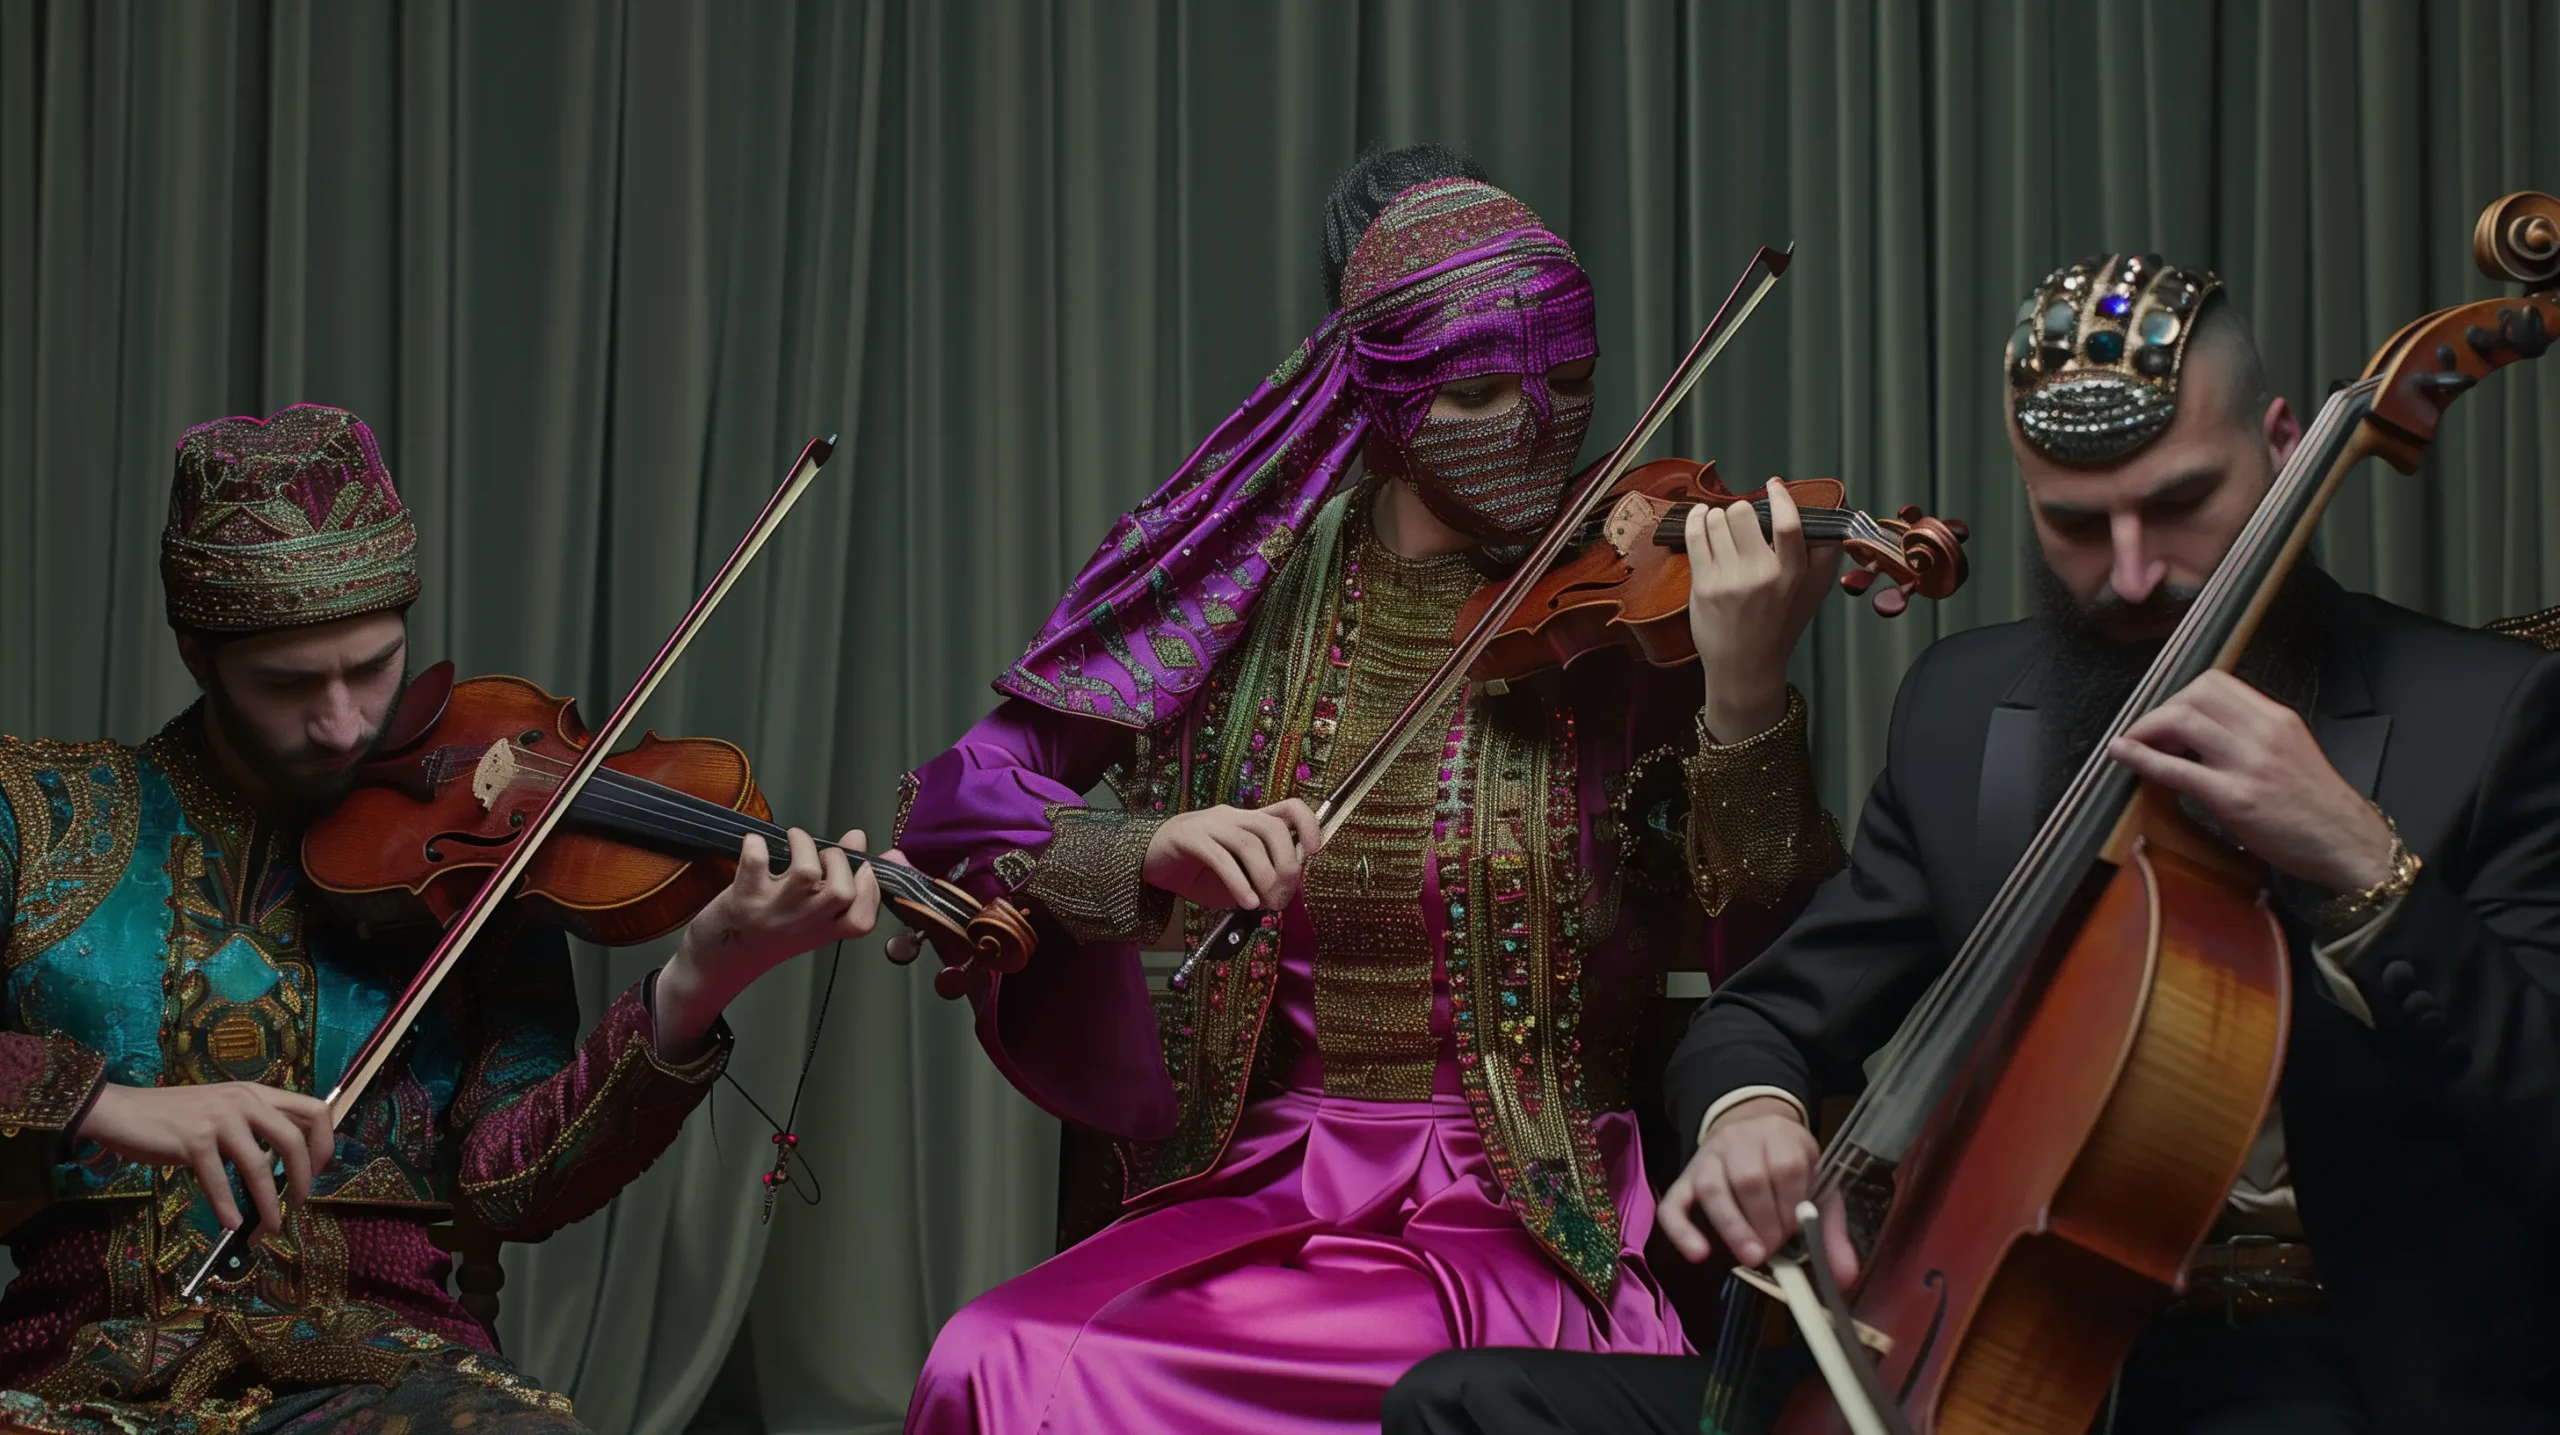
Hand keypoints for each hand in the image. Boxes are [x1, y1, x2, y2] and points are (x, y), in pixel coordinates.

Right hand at [76, 1081, 333, 1240]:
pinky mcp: (193, 1141)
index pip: (314, 1109)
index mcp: (257, 1094)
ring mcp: (218, 1120)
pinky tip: (233, 1225)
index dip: (324, 1142)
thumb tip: (279, 1165)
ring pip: (259, 1166)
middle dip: (303, 1178)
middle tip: (298, 1204)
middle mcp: (244, 1102)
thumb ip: (252, 1128)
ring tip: (271, 1228)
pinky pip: (219, 1181)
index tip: (316, 1171)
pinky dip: (228, 1207)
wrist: (122, 1110)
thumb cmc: (174, 1116)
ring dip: (268, 1204)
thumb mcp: (223, 1111)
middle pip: (294, 1139)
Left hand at [658, 828, 882, 1057]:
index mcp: (823, 931)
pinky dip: (756, 845)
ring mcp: (774, 911)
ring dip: (803, 844)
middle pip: (842, 892)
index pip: (862, 920)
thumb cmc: (768, 932)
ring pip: (805, 873)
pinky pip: (755, 864)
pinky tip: (755, 843)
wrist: (719, 963)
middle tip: (822, 855)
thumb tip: (859, 837)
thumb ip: (837, 879)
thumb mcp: (808, 915)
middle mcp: (803, 923)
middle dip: (839, 860)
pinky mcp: (743, 899)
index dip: (871, 890)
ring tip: (794, 839)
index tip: (864, 868)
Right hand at [1142, 800, 1321, 911]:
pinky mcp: (1187, 837)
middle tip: (1283, 895)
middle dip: (1286, 864)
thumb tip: (1284, 894)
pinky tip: (1246, 903)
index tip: (1314, 852)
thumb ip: (1259, 880)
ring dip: (1263, 876)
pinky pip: (1219, 857)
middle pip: (1272, 828)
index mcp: (1250, 821)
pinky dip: (1237, 882)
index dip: (1308, 825)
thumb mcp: (1237, 877)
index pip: (1289, 808)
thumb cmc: (1198, 871)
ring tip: (1264, 904)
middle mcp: (1234, 815)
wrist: (1150, 861)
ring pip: (1248, 842)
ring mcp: (1210, 823)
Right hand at [1656, 1095, 1858, 1286]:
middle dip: (1764, 1221)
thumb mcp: (1816, 1186)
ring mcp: (1708, 1158)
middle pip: (1748, 1178)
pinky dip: (1682, 1230)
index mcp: (1781, 1136)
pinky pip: (1673, 1202)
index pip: (1786, 1166)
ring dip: (1733, 1227)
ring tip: (1751, 1257)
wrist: (1751, 1131)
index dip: (1791, 1204)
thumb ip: (1830, 1230)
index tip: (1796, 1232)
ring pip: (1712, 1189)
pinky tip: (1698, 1254)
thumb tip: (1846, 1276)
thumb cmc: (1788, 1166)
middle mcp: (1740, 1140)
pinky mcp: (1684, 1177)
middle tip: (1773, 1250)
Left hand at [1686, 480, 1843, 742]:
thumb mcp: (1813, 591)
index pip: (1789, 524)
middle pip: (1743, 513)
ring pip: (1716, 521)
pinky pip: (1695, 536)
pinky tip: (1701, 518)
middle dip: (1741, 510)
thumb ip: (1824, 555)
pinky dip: (1696, 520)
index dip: (1780, 497)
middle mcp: (1762, 575)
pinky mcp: (1704, 586)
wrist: (1745, 666)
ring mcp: (1730, 580)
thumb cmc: (1780, 624)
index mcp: (1793, 574)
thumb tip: (1827, 518)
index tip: (1773, 485)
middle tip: (1741, 521)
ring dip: (1717, 516)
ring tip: (1720, 524)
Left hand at [2106, 671, 2393, 892]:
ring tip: (2138, 745)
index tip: (2168, 715)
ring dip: (2146, 729)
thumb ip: (2250, 733)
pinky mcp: (2235, 798)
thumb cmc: (2315, 804)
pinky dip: (2140, 757)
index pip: (2215, 682)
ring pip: (2181, 721)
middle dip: (2160, 710)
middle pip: (2193, 695)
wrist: (2347, 843)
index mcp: (2277, 718)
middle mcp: (2263, 733)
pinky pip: (2176, 769)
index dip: (2180, 695)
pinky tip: (2122, 754)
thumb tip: (2200, 729)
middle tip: (2148, 734)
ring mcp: (2248, 764)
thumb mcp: (2289, 750)